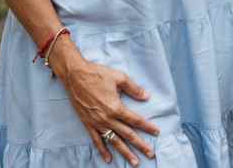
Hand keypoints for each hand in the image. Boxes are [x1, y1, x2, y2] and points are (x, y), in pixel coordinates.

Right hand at [51, 41, 158, 163]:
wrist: (75, 76)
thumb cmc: (97, 74)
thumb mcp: (119, 77)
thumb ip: (133, 88)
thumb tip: (147, 96)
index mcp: (116, 107)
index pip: (135, 120)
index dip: (147, 126)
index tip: (157, 132)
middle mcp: (107, 118)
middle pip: (127, 134)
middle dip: (140, 145)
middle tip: (150, 154)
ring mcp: (97, 123)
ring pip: (114, 141)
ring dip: (125, 153)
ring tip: (135, 162)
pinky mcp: (88, 124)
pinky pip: (97, 140)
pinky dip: (103, 150)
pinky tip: (108, 159)